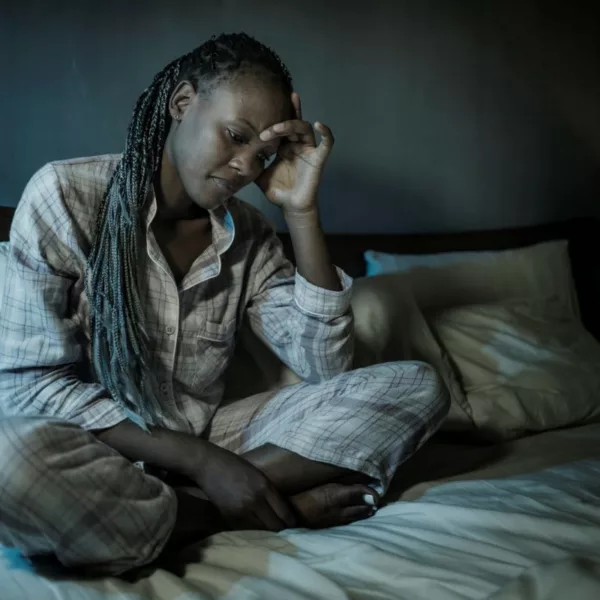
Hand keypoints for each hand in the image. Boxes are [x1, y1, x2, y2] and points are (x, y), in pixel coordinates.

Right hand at [186, 443, 296, 531]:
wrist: (209, 465)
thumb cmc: (235, 465)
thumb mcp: (258, 474)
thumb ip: (269, 491)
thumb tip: (281, 509)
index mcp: (265, 487)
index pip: (284, 513)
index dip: (291, 522)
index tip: (293, 525)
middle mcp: (255, 501)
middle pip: (275, 526)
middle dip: (281, 529)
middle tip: (284, 530)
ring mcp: (241, 511)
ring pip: (261, 530)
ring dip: (266, 529)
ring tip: (269, 529)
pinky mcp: (230, 517)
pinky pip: (246, 528)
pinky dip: (252, 527)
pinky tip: (254, 524)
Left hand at [256, 92, 333, 214]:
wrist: (290, 207)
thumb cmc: (278, 191)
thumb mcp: (259, 174)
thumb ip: (252, 162)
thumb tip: (235, 155)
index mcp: (284, 147)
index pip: (282, 126)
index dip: (274, 118)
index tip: (259, 122)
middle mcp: (297, 145)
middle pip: (293, 124)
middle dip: (279, 125)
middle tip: (266, 132)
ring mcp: (309, 151)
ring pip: (305, 129)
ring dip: (291, 125)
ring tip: (277, 129)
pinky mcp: (318, 159)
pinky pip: (328, 144)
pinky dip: (326, 133)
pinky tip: (320, 125)